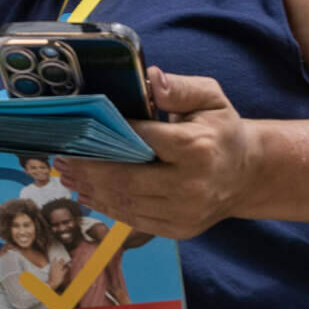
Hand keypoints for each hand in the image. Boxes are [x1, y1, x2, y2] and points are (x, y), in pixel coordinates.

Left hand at [55, 69, 260, 238]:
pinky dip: (107, 207)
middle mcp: (191, 185)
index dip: (108, 136)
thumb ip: (180, 88)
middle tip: (62, 158)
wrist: (246, 174)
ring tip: (67, 176)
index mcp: (197, 148)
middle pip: (127, 179)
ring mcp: (185, 212)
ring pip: (126, 203)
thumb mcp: (211, 98)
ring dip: (91, 190)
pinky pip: (134, 219)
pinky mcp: (179, 230)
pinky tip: (89, 194)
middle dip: (89, 169)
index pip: (142, 141)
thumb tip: (151, 78)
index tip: (78, 131)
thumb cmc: (222, 130)